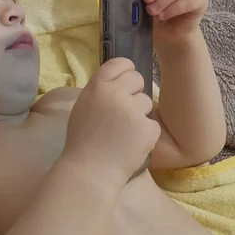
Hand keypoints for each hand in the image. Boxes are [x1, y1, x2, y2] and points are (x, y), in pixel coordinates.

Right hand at [63, 58, 160, 185]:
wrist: (90, 171)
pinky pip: (152, 124)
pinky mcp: (147, 127)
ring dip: (139, 115)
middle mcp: (115, 93)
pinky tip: (131, 145)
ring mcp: (133, 110)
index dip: (126, 71)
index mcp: (97, 86)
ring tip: (124, 133)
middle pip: (137, 78)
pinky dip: (145, 134)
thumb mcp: (83, 108)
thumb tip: (117, 83)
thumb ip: (99, 92)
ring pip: (146, 102)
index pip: (119, 63)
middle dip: (135, 91)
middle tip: (126, 111)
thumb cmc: (82, 142)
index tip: (126, 80)